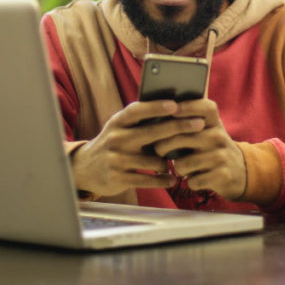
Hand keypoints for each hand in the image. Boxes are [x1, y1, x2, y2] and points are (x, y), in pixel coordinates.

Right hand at [71, 100, 205, 197]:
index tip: (175, 104)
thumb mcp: (120, 128)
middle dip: (178, 127)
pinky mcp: (119, 178)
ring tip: (176, 161)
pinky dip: (163, 179)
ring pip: (154, 159)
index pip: (137, 111)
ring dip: (168, 161)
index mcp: (118, 122)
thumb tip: (174, 107)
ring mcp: (117, 159)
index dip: (156, 107)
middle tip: (199, 124)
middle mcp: (116, 138)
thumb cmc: (113, 143)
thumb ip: (141, 121)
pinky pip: (148, 179)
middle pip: (152, 132)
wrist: (85, 168)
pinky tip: (172, 179)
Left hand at [151, 99, 247, 200]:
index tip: (169, 111)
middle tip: (157, 150)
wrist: (240, 170)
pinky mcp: (222, 175)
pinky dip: (190, 181)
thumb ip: (188, 118)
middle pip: (181, 137)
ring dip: (178, 167)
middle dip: (163, 146)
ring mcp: (221, 156)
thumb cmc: (211, 147)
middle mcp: (219, 136)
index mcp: (214, 121)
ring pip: (183, 164)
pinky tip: (194, 177)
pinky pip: (193, 181)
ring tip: (181, 166)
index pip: (202, 107)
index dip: (185, 107)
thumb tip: (159, 106)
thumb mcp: (207, 129)